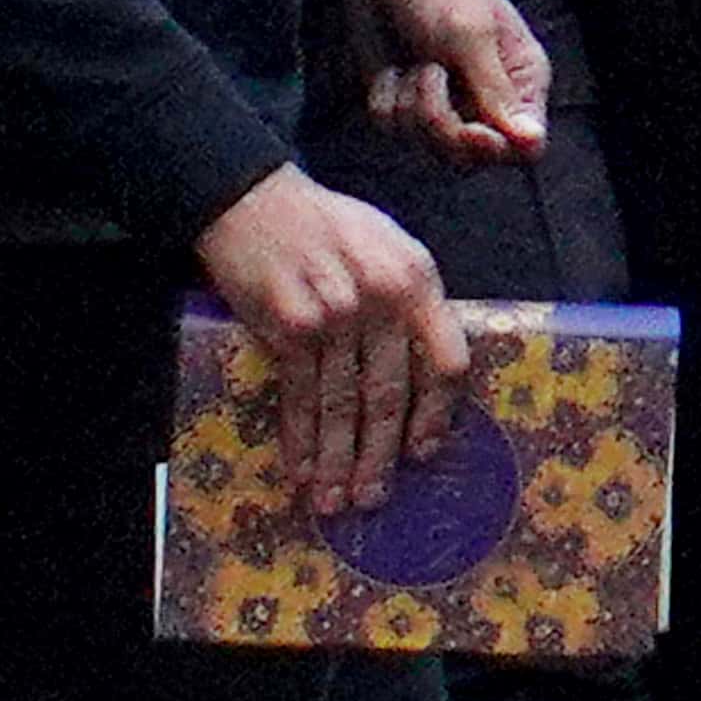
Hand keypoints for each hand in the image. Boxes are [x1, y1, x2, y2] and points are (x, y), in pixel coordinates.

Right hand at [195, 163, 466, 515]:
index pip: (446, 359)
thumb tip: (423, 383)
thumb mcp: (385, 246)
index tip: (424, 451)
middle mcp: (382, 295)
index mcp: (415, 275)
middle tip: (374, 498)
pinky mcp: (291, 324)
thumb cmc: (325, 227)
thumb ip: (410, 302)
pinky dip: (301, 439)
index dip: (437, 414)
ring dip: (338, 462)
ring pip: (344, 404)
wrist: (254, 198)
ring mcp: (335, 311)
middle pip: (391, 394)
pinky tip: (301, 470)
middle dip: (381, 456)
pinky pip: (301, 396)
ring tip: (336, 502)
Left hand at [348, 0, 549, 164]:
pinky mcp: (405, 100)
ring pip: (429, 149)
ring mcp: (446, 101)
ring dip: (411, 106)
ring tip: (412, 62)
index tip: (470, 130)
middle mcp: (487, 97)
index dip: (497, 148)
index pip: (526, 146)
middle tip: (428, 75)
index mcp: (521, 79)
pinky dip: (386, 100)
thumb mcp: (469, 36)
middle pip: (474, 157)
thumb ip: (497, 94)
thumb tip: (532, 143)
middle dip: (442, 123)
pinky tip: (390, 67)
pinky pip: (394, 130)